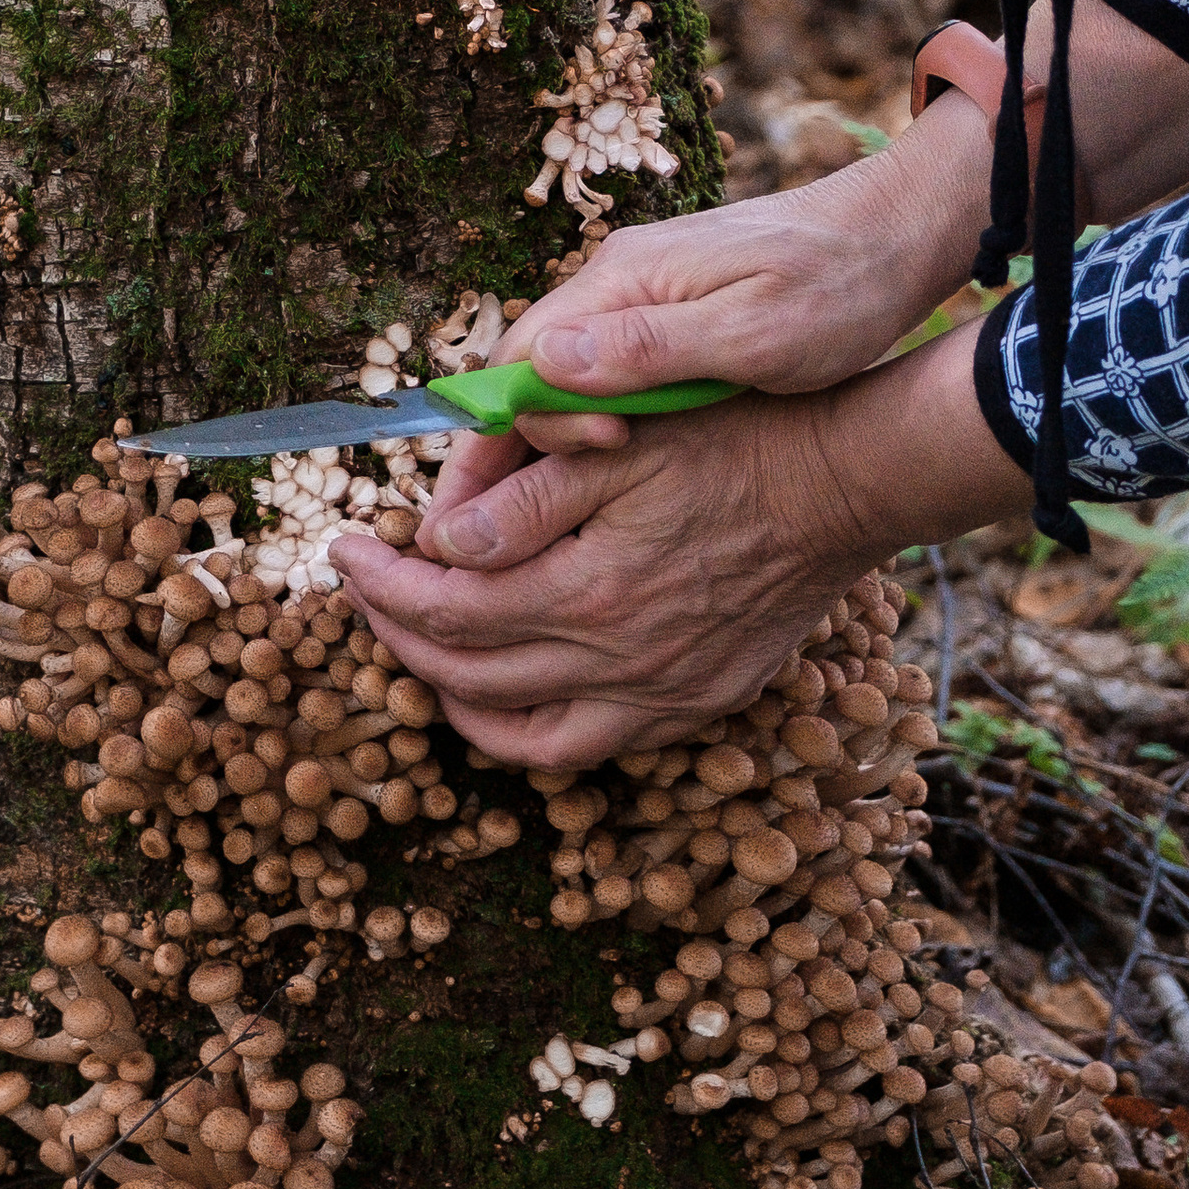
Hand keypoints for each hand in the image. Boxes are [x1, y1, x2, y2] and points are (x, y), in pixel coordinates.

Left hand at [331, 332, 1028, 770]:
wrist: (843, 481)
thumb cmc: (731, 441)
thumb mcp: (615, 443)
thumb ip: (519, 502)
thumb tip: (435, 546)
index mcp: (587, 596)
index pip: (441, 611)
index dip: (378, 584)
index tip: (346, 548)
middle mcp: (618, 666)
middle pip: (466, 677)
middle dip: (397, 634)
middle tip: (368, 591)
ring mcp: (661, 696)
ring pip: (523, 737)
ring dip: (454, 698)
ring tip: (422, 650)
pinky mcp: (696, 702)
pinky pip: (589, 747)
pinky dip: (530, 729)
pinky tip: (511, 689)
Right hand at [417, 106, 992, 530]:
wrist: (896, 238)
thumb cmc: (838, 288)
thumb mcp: (754, 332)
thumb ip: (649, 347)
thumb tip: (548, 362)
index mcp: (624, 278)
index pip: (523, 356)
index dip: (528, 424)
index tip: (595, 460)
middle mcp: (617, 281)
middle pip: (535, 369)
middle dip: (535, 440)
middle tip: (575, 501)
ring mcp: (643, 295)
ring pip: (571, 373)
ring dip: (574, 434)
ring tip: (592, 499)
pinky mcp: (672, 313)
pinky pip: (613, 370)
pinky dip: (611, 418)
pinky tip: (632, 464)